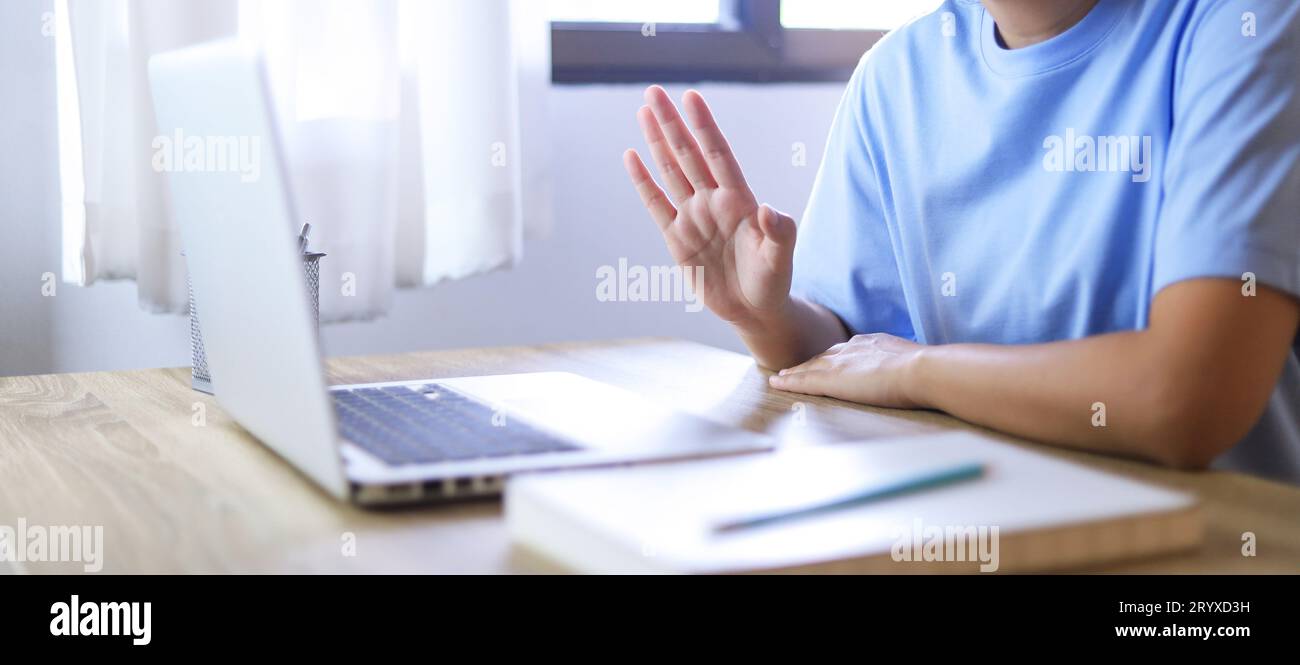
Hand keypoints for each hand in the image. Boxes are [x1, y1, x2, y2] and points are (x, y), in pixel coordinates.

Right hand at [623, 86, 796, 328]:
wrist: (755, 310)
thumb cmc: (773, 280)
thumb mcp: (781, 258)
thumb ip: (780, 233)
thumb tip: (770, 210)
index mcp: (739, 200)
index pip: (717, 154)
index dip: (704, 126)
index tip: (691, 97)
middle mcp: (713, 202)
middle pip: (688, 154)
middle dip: (671, 123)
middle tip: (653, 91)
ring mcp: (693, 218)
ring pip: (671, 171)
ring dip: (657, 142)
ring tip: (644, 111)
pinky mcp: (677, 239)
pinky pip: (656, 204)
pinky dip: (644, 182)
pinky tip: (632, 157)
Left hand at [768, 333, 927, 408]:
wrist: (922, 370)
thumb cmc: (928, 369)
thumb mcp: (915, 361)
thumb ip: (908, 365)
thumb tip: (921, 372)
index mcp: (872, 342)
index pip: (846, 350)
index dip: (833, 356)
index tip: (826, 360)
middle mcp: (852, 348)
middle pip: (824, 356)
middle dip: (810, 362)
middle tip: (795, 368)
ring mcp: (840, 363)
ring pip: (810, 367)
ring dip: (795, 372)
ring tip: (782, 376)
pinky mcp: (832, 380)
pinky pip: (804, 381)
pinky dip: (789, 382)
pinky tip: (777, 384)